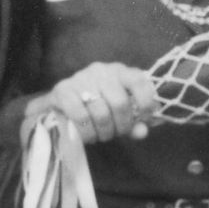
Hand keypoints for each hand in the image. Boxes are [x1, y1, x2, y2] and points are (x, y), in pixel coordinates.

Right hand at [37, 62, 158, 143]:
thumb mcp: (122, 113)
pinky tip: (88, 136)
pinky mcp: (62, 90)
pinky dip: (87, 132)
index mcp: (121, 71)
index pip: (140, 82)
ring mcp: (81, 78)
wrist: (64, 103)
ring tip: (102, 136)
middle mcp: (102, 71)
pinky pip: (80, 116)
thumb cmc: (101, 107)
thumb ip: (135, 123)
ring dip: (104, 132)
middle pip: (120, 103)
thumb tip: (142, 132)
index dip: (146, 104)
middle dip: (121, 126)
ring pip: (100, 113)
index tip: (144, 119)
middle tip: (117, 134)